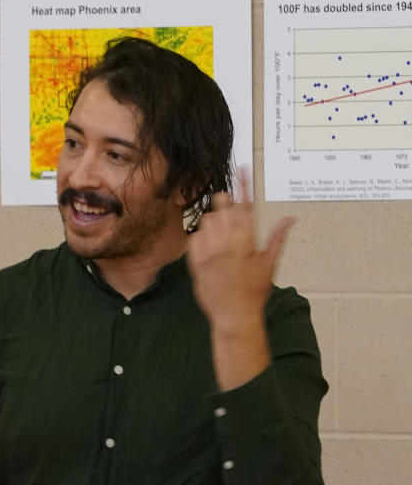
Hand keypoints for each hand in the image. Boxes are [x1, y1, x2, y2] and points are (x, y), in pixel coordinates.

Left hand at [187, 168, 294, 330]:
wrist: (234, 316)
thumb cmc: (255, 291)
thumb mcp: (270, 263)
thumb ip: (278, 237)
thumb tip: (290, 218)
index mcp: (247, 241)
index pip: (245, 205)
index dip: (243, 184)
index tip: (242, 167)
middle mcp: (226, 243)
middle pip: (221, 206)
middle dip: (225, 203)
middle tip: (229, 210)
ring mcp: (208, 252)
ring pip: (206, 220)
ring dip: (214, 220)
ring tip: (222, 235)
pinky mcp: (195, 262)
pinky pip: (194, 237)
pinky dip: (201, 236)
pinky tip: (210, 246)